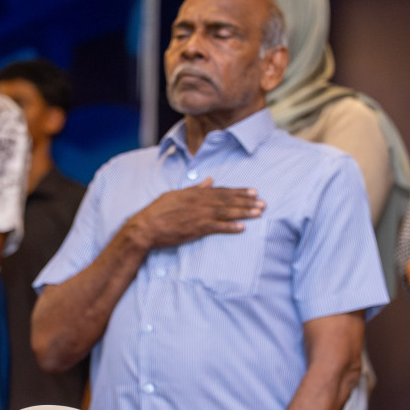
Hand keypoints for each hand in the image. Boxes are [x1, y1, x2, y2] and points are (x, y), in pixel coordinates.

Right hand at [126, 179, 263, 250]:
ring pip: (226, 212)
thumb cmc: (158, 211)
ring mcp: (199, 215)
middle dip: (247, 201)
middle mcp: (200, 202)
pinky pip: (217, 227)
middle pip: (228, 200)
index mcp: (196, 193)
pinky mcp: (197, 229)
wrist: (146, 226)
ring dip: (244, 212)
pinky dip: (230, 227)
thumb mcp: (175, 194)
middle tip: (263, 202)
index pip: (222, 191)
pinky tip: (242, 228)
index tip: (253, 192)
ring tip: (259, 213)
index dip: (239, 192)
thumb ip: (194, 188)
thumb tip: (208, 180)